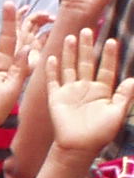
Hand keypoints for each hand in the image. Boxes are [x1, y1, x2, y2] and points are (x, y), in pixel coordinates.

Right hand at [46, 30, 133, 156]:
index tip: (112, 41)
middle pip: (87, 63)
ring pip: (70, 67)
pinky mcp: (55, 98)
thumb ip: (124, 96)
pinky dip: (52, 70)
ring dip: (70, 53)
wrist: (79, 147)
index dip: (109, 56)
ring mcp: (70, 91)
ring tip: (71, 36)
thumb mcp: (117, 113)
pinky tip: (52, 57)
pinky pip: (53, 81)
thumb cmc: (100, 133)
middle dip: (88, 47)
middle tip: (88, 30)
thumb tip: (133, 79)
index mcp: (102, 91)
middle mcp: (86, 88)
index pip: (107, 68)